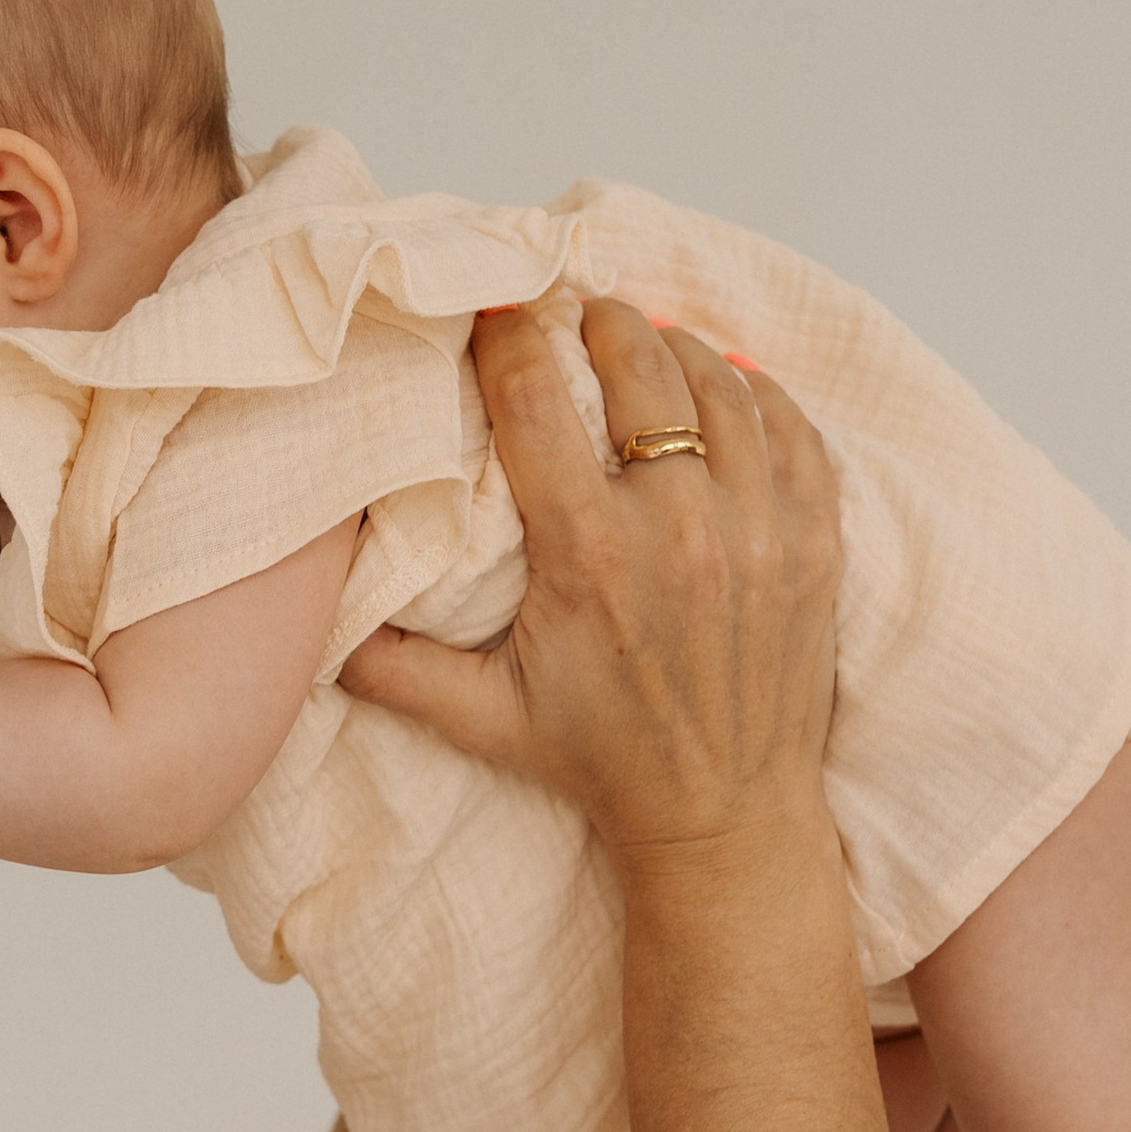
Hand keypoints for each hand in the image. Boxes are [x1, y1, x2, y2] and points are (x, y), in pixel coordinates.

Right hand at [337, 297, 841, 874]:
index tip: (500, 312)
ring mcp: (760, 531)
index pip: (538, 400)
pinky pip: (796, 428)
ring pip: (723, 383)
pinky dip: (759, 394)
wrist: (723, 819)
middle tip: (579, 312)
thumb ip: (391, 668)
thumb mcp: (481, 718)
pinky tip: (728, 388)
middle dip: (602, 323)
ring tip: (648, 342)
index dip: (511, 338)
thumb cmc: (599, 760)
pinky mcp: (816, 543)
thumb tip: (314, 624)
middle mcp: (681, 530)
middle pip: (641, 364)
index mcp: (591, 556)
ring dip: (680, 349)